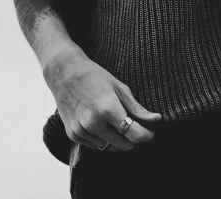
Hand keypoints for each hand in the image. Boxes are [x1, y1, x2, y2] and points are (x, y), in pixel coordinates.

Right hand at [43, 49, 161, 151]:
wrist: (64, 72)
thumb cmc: (94, 76)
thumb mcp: (119, 88)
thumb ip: (137, 108)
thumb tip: (157, 119)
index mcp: (108, 109)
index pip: (134, 134)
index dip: (146, 135)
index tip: (150, 132)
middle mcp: (94, 123)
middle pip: (124, 145)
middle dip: (132, 137)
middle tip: (132, 123)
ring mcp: (82, 131)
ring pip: (109, 147)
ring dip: (115, 138)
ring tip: (112, 119)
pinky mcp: (73, 135)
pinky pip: (95, 145)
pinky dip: (102, 138)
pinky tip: (99, 122)